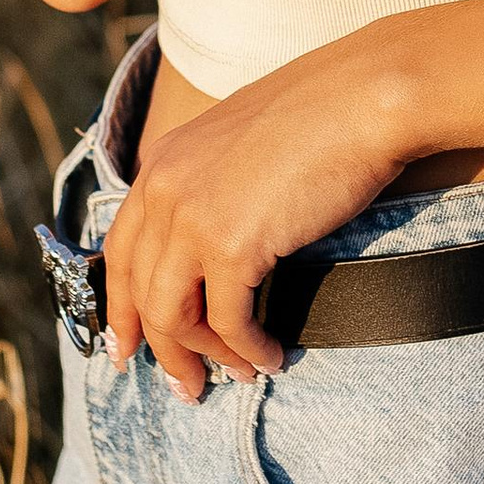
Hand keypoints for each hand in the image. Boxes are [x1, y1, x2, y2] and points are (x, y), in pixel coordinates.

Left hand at [98, 42, 415, 401]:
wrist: (364, 97)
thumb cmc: (323, 114)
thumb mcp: (242, 142)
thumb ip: (214, 184)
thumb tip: (218, 244)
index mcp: (163, 162)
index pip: (120, 251)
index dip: (120, 308)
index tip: (128, 349)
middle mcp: (164, 189)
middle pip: (141, 293)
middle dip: (162, 350)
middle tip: (188, 387)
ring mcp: (193, 217)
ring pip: (173, 316)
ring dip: (204, 357)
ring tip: (238, 375)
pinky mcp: (232, 244)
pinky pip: (228, 320)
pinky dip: (247, 348)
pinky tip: (271, 356)